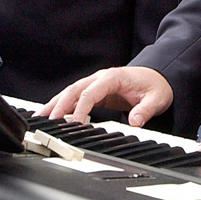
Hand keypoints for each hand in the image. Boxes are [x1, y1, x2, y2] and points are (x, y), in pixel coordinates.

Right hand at [39, 66, 173, 127]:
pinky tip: (52, 114)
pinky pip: (76, 97)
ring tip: (40, 117)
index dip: (80, 108)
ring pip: (71, 92)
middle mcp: (101, 78)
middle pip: (75, 90)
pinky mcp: (96, 91)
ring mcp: (96, 84)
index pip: (91, 92)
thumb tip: (135, 121)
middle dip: (60, 105)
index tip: (74, 123)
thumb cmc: (156, 86)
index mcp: (113, 77)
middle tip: (48, 122)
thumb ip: (145, 110)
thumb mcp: (156, 99)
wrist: (160, 76)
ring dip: (56, 104)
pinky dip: (63, 104)